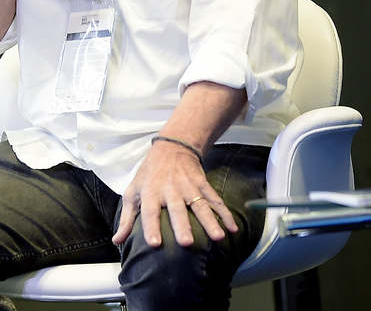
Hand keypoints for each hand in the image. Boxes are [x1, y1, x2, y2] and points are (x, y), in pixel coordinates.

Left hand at [112, 139, 238, 247]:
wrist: (173, 146)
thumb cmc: (149, 173)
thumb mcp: (133, 191)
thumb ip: (126, 218)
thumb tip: (117, 241)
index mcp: (151, 192)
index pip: (150, 211)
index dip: (151, 227)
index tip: (155, 244)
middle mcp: (171, 189)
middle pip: (177, 209)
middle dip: (183, 226)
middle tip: (187, 243)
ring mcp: (189, 186)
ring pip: (201, 205)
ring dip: (210, 221)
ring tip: (218, 237)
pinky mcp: (203, 184)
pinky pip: (215, 200)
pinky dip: (225, 213)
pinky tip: (232, 227)